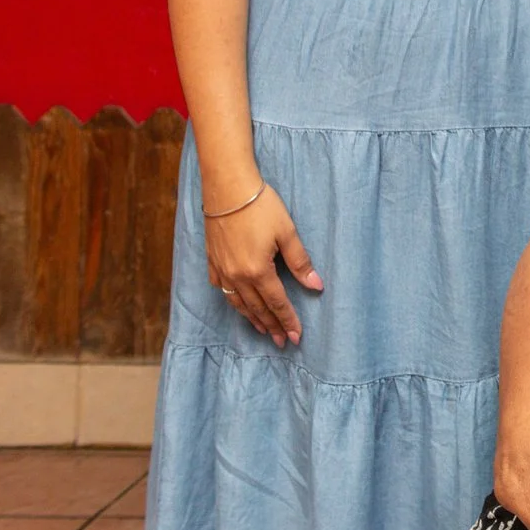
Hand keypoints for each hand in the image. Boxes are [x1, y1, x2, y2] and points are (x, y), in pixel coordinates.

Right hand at [203, 183, 322, 346]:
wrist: (227, 188)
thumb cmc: (261, 206)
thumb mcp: (287, 232)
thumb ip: (301, 262)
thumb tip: (316, 286)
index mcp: (257, 271)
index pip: (277, 303)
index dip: (288, 320)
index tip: (297, 337)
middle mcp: (237, 276)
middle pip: (257, 308)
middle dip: (272, 326)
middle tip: (282, 341)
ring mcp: (222, 269)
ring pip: (238, 302)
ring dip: (252, 318)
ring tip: (263, 330)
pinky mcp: (212, 260)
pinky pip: (222, 288)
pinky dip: (232, 300)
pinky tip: (238, 303)